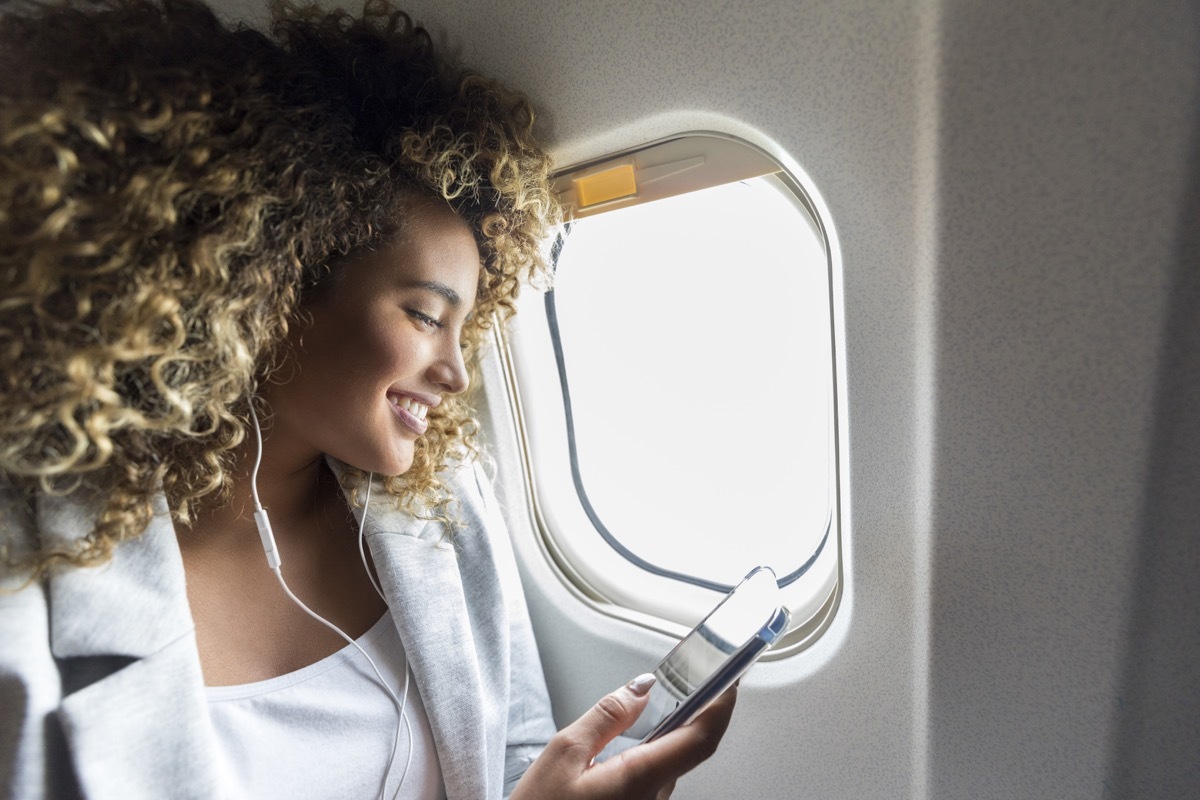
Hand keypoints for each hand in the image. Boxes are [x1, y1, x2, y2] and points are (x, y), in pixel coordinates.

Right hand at [510, 674, 736, 799]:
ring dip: (666, 737)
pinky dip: (650, 757)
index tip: (730, 680)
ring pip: (667, 767)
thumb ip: (607, 716)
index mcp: (638, 781)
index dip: (722, 707)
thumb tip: (639, 689)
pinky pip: (652, 782)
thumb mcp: (563, 752)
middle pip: (685, 751)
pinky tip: (628, 746)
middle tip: (688, 681)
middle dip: (688, 714)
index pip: (700, 740)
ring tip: (653, 708)